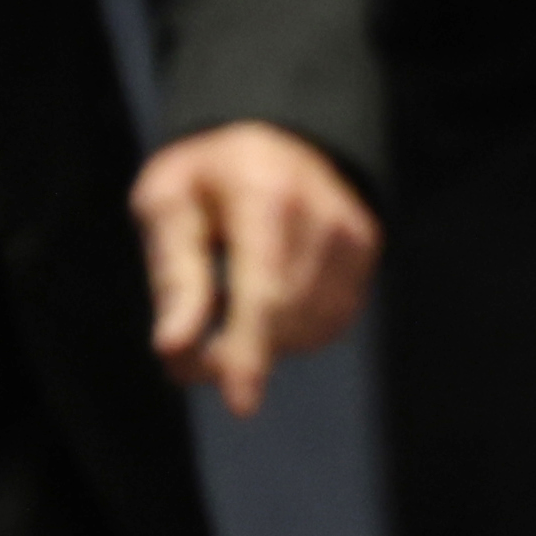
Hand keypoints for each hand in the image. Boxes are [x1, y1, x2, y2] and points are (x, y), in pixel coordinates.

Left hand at [133, 119, 376, 419]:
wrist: (275, 133)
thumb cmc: (208, 171)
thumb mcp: (167, 201)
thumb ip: (172, 273)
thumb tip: (173, 345)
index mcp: (264, 192)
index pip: (263, 287)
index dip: (250, 349)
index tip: (240, 402)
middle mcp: (322, 214)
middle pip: (282, 319)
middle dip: (231, 353)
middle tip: (183, 354)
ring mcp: (353, 236)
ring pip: (306, 331)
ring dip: (261, 343)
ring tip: (225, 309)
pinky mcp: (367, 255)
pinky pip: (328, 324)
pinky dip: (291, 330)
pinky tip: (267, 298)